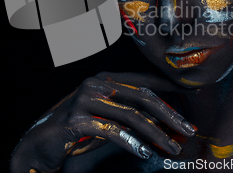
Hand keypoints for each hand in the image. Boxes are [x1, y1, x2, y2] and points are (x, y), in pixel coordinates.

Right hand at [9, 72, 197, 172]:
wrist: (39, 144)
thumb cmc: (77, 131)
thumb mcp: (107, 119)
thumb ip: (131, 115)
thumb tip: (166, 123)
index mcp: (105, 79)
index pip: (144, 81)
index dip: (169, 88)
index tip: (193, 95)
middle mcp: (96, 84)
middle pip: (142, 97)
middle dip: (170, 115)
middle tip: (189, 130)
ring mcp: (85, 99)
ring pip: (131, 115)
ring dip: (156, 134)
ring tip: (173, 148)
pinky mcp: (77, 119)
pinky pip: (111, 131)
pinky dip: (132, 144)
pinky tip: (146, 154)